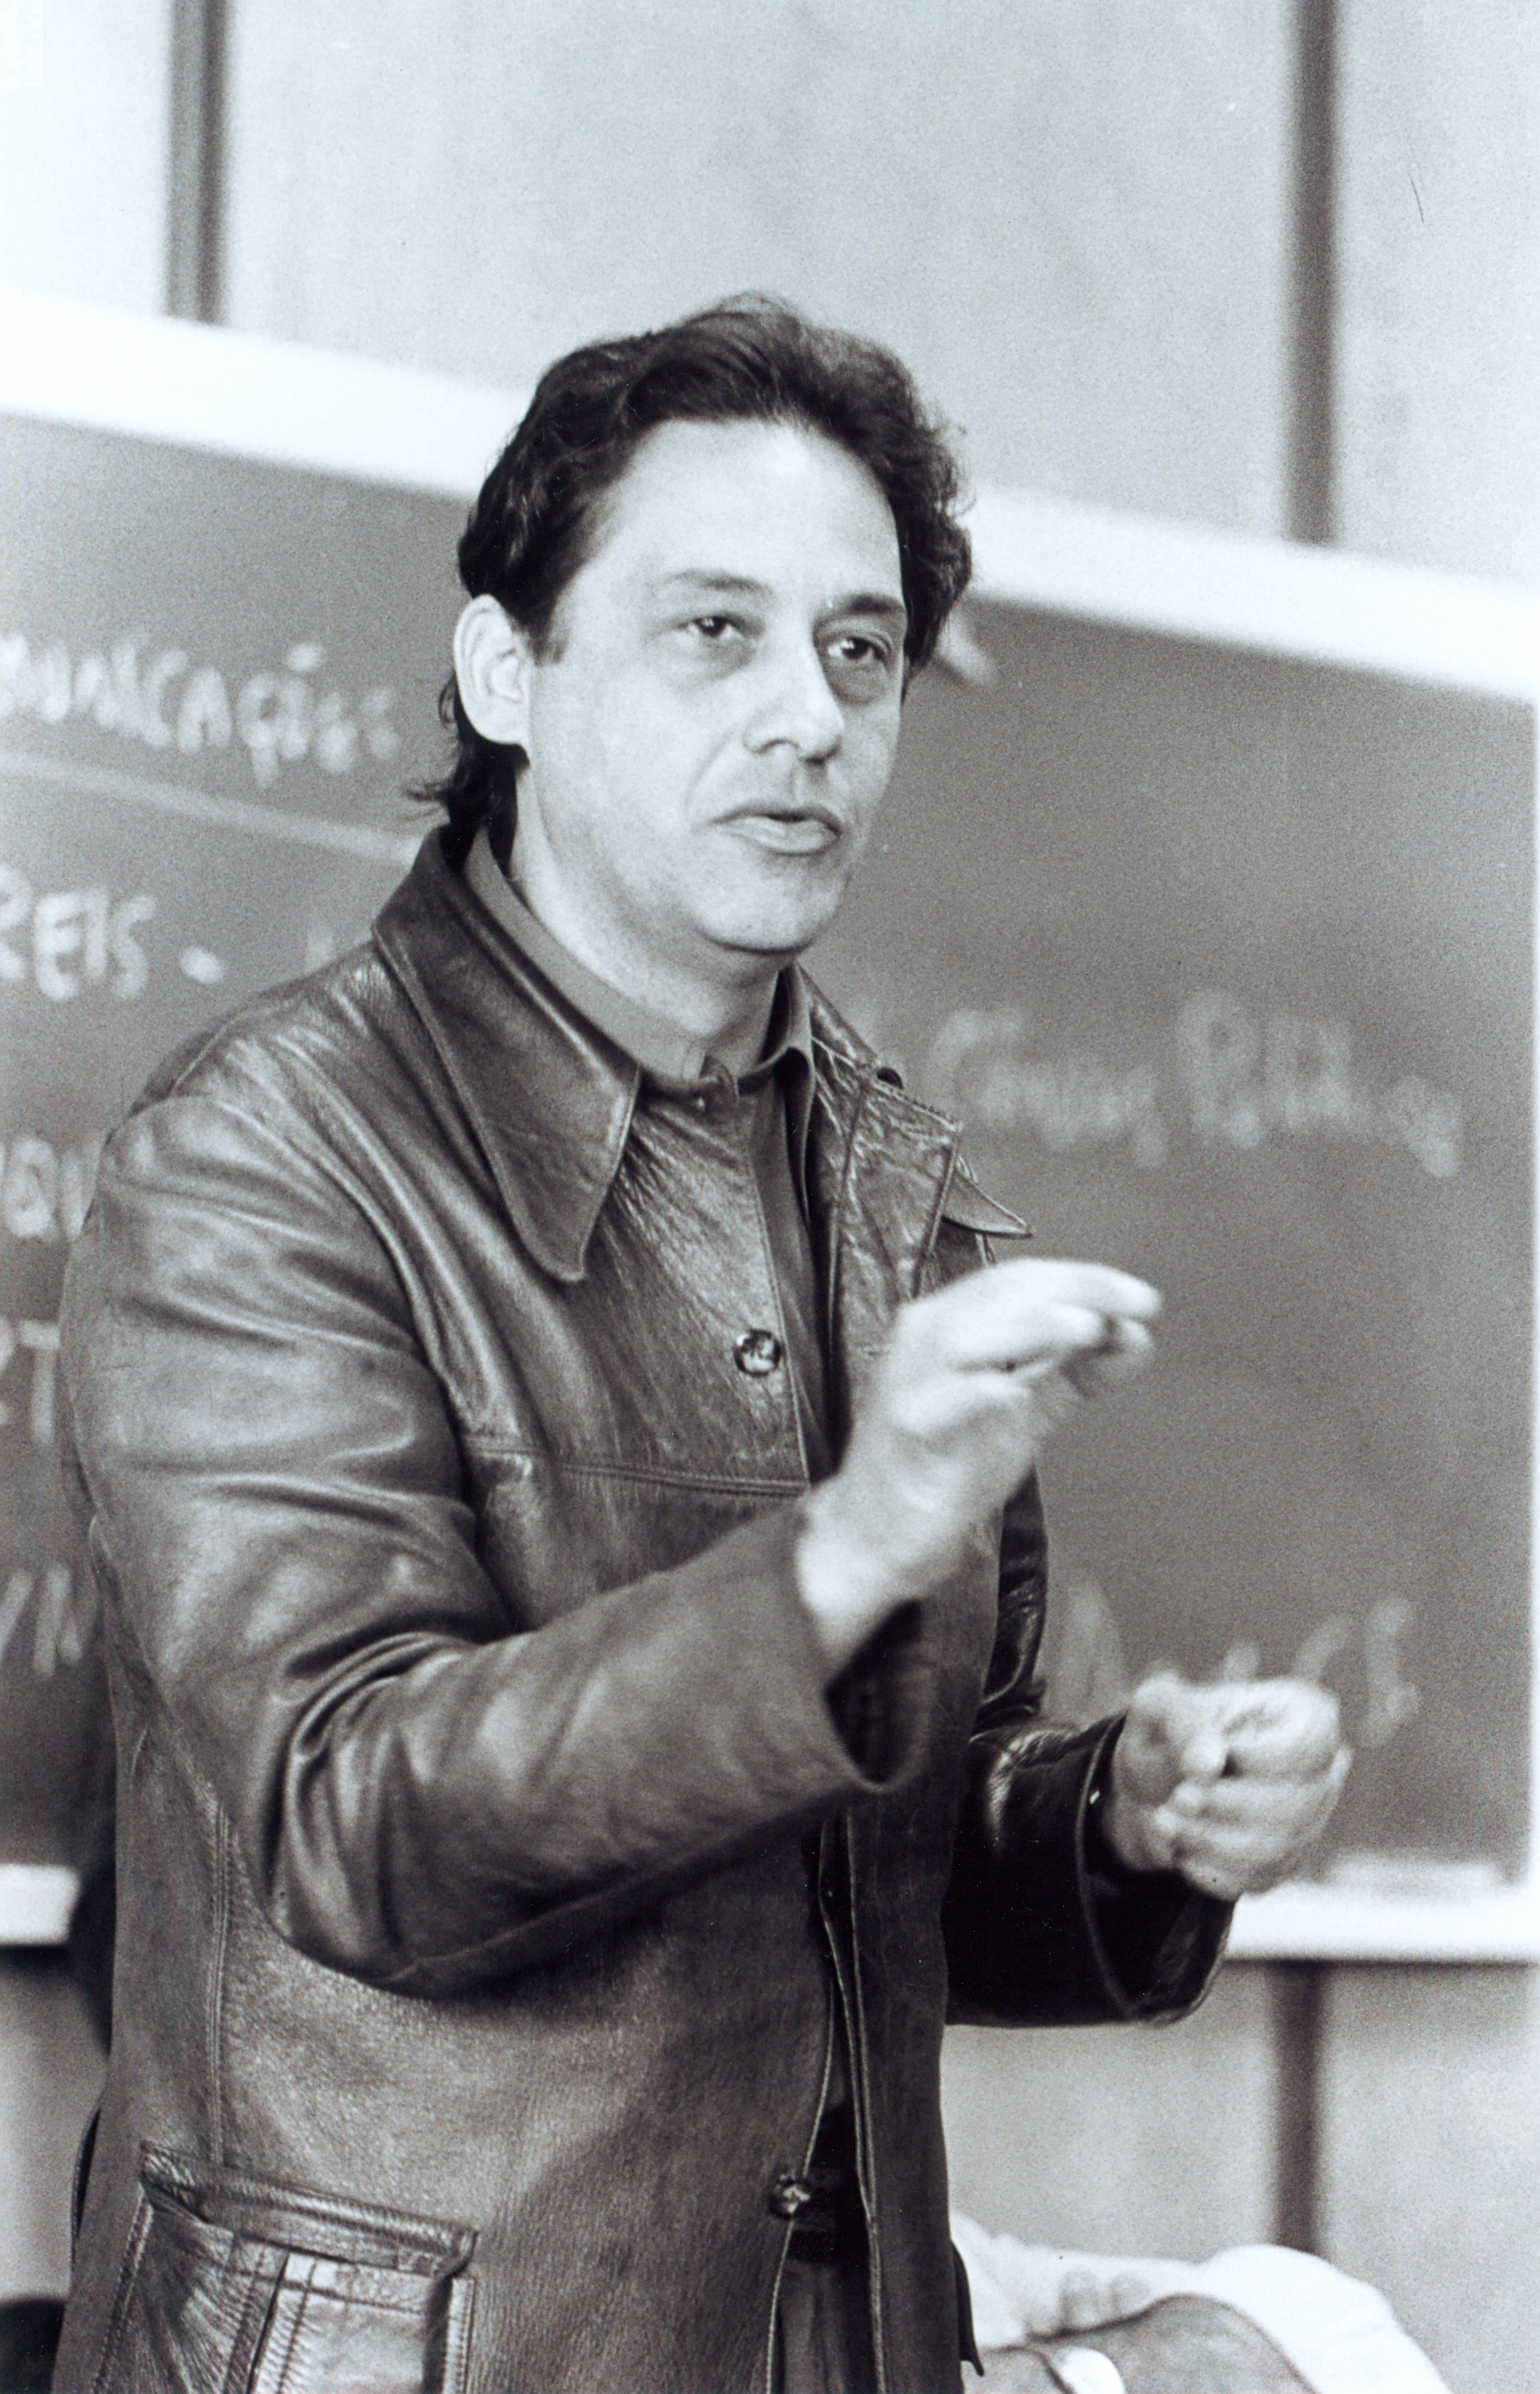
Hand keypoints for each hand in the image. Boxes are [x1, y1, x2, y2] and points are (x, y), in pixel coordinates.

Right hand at [796, 1258, 1159, 1672]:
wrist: (879, 1532)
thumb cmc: (945, 1462)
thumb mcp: (1024, 1407)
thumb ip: (1078, 1372)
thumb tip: (1137, 1338)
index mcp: (954, 1321)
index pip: (1022, 1280)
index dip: (1085, 1280)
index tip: (1140, 1299)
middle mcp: (928, 1336)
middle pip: (1003, 1292)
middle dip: (1076, 1290)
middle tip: (1134, 1304)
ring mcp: (912, 1380)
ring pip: (969, 1333)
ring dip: (1032, 1325)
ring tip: (1088, 1329)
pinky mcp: (908, 1428)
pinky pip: (945, 1400)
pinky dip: (985, 1390)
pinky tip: (1019, 1393)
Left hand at [1102, 1672, 1350, 1898]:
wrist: (1155, 1780)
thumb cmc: (1172, 1730)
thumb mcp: (1166, 1707)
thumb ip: (1186, 1725)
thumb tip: (1208, 1763)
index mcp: (1302, 1715)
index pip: (1311, 1744)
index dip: (1256, 1758)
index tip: (1205, 1759)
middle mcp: (1319, 1772)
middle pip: (1294, 1804)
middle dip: (1223, 1805)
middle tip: (1177, 1797)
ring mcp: (1308, 1823)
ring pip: (1275, 1848)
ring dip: (1209, 1840)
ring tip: (1165, 1821)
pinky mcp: (1284, 1864)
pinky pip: (1257, 1879)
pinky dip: (1210, 1869)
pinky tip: (1179, 1848)